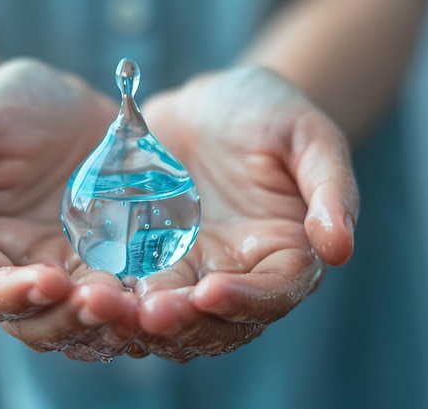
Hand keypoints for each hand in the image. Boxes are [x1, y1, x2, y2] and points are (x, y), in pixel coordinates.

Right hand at [0, 60, 140, 360]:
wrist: (63, 105)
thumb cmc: (5, 112)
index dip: (13, 295)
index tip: (47, 282)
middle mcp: (25, 274)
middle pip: (43, 320)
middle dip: (73, 318)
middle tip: (107, 302)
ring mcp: (76, 273)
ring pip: (91, 319)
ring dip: (115, 321)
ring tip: (142, 307)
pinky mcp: (118, 264)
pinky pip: (133, 293)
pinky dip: (147, 300)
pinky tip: (170, 293)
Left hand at [128, 65, 358, 360]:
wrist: (210, 106)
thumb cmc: (268, 114)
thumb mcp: (307, 136)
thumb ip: (330, 188)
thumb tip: (340, 248)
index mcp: (283, 255)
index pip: (272, 294)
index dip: (245, 300)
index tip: (210, 292)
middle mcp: (236, 275)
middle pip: (215, 321)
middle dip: (183, 322)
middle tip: (149, 314)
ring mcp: (188, 271)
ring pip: (168, 316)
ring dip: (140, 322)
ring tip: (109, 309)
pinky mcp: (147, 260)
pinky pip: (130, 289)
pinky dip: (113, 298)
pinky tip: (86, 293)